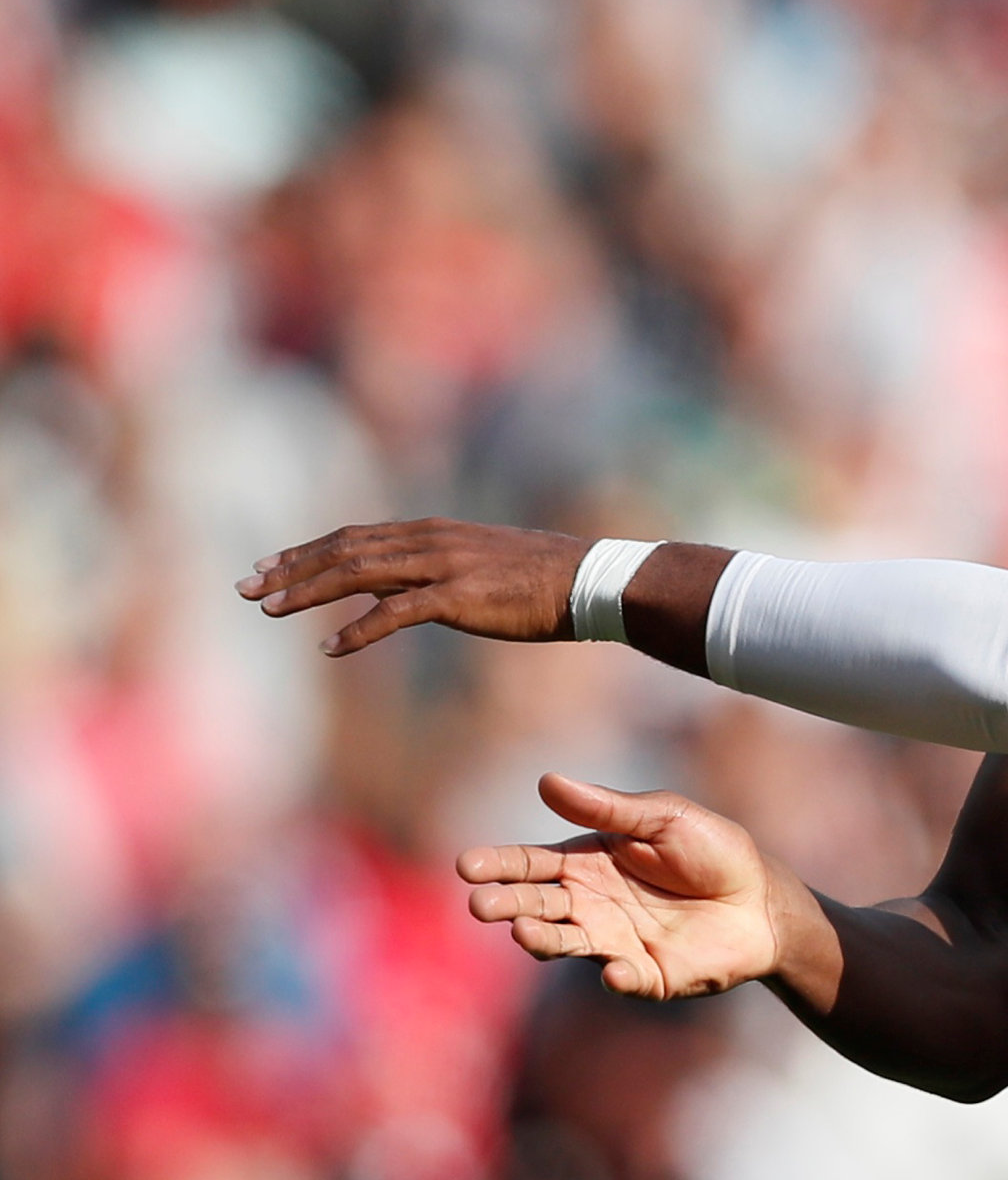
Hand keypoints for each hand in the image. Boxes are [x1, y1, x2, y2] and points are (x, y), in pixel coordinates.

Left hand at [241, 519, 586, 654]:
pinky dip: (359, 629)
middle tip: (245, 587)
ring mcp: (442, 567)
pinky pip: (395, 613)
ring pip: (358, 573)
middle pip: (343, 550)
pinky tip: (330, 647)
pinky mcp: (459, 597)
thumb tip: (404, 593)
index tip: (267, 567)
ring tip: (270, 609)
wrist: (590, 581)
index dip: (305, 552)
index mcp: (432, 532)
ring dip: (308, 592)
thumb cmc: (545, 579)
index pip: (353, 536)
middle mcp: (429, 541)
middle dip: (290, 569)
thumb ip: (437, 574)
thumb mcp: (482, 566)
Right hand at [460, 774, 806, 999]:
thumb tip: (547, 781)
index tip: (468, 866)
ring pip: (565, 944)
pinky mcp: (647, 975)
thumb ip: (608, 810)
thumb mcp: (664, 818)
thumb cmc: (714, 851)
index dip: (498, 864)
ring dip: (541, 939)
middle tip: (480, 904)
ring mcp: (614, 942)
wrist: (762, 900)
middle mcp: (589, 905)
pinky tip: (615, 969)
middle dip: (504, 904)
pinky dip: (618, 977)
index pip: (530, 864)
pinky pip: (625, 979)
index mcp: (587, 863)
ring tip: (523, 929)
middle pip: (535, 905)